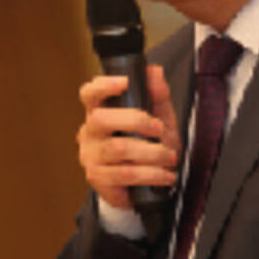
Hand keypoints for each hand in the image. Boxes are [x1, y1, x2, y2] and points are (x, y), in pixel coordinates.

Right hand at [77, 65, 180, 208]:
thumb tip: (154, 71)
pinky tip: (165, 175)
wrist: (145, 187)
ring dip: (152, 152)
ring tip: (169, 156)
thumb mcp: (159, 118)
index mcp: (99, 111)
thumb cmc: (148, 146)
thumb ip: (157, 94)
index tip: (125, 82)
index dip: (103, 86)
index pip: (89, 94)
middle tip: (159, 129)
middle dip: (137, 121)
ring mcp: (90, 156)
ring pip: (118, 148)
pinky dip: (151, 174)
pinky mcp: (98, 179)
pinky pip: (125, 174)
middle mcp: (89, 132)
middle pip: (101, 119)